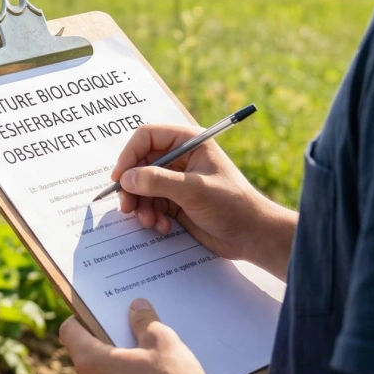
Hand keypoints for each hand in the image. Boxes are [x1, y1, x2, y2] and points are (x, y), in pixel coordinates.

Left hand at [59, 299, 218, 373]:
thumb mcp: (163, 343)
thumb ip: (145, 321)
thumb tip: (137, 308)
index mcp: (91, 363)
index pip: (70, 331)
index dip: (81, 317)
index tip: (97, 313)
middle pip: (87, 355)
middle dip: (107, 342)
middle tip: (129, 331)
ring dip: (118, 366)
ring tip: (145, 357)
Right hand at [112, 124, 294, 277]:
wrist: (253, 236)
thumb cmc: (232, 205)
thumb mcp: (194, 190)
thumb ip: (157, 182)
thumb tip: (126, 179)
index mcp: (189, 142)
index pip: (147, 137)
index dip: (130, 155)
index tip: (120, 178)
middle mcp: (180, 158)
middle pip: (140, 164)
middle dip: (132, 187)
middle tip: (127, 206)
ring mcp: (176, 180)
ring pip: (142, 186)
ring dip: (140, 205)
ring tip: (149, 221)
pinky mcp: (175, 201)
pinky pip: (151, 204)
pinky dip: (151, 215)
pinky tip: (163, 226)